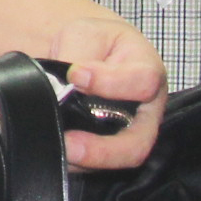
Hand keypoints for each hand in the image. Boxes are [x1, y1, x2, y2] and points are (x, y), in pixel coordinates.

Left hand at [48, 16, 166, 171]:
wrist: (84, 55)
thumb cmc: (93, 43)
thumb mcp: (86, 34)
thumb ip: (79, 55)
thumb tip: (68, 83)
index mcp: (147, 72)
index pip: (143, 82)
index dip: (110, 82)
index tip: (75, 74)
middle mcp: (145, 112)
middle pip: (138, 144)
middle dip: (104, 150)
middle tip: (70, 144)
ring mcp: (128, 136)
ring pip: (113, 162)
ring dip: (85, 161)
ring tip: (57, 146)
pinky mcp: (106, 152)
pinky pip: (93, 166)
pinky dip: (73, 162)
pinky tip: (53, 147)